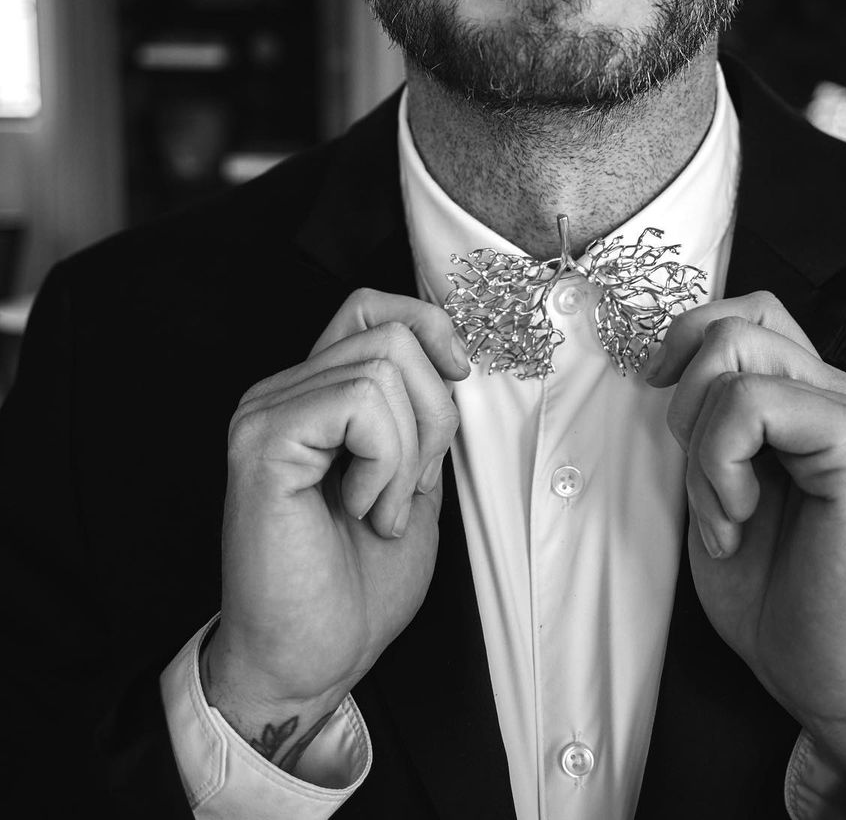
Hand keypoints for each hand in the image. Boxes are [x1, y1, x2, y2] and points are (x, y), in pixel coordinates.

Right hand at [203, 290, 468, 768]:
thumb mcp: (411, 481)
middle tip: (406, 489)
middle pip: (392, 334)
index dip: (426, 324)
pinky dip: (385, 462)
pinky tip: (360, 510)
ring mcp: (266, 413)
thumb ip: (420, 417)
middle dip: (433, 414)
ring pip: (383, 367)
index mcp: (312, 396)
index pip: (368, 306)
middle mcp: (280, 392)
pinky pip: (359, 403)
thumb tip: (452, 360)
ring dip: (408, 453)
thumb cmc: (354, 587)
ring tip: (378, 510)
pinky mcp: (263, 442)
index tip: (459, 374)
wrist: (309, 662)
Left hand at [650, 292, 845, 798]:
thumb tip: (662, 365)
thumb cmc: (774, 590)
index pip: (747, 312)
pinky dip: (721, 461)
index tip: (656, 389)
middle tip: (703, 482)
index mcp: (813, 397)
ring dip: (702, 442)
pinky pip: (754, 403)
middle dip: (687, 400)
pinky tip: (740, 517)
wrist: (828, 674)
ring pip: (736, 353)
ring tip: (726, 512)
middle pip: (735, 323)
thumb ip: (710, 419)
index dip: (687, 337)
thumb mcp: (717, 482)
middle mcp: (842, 392)